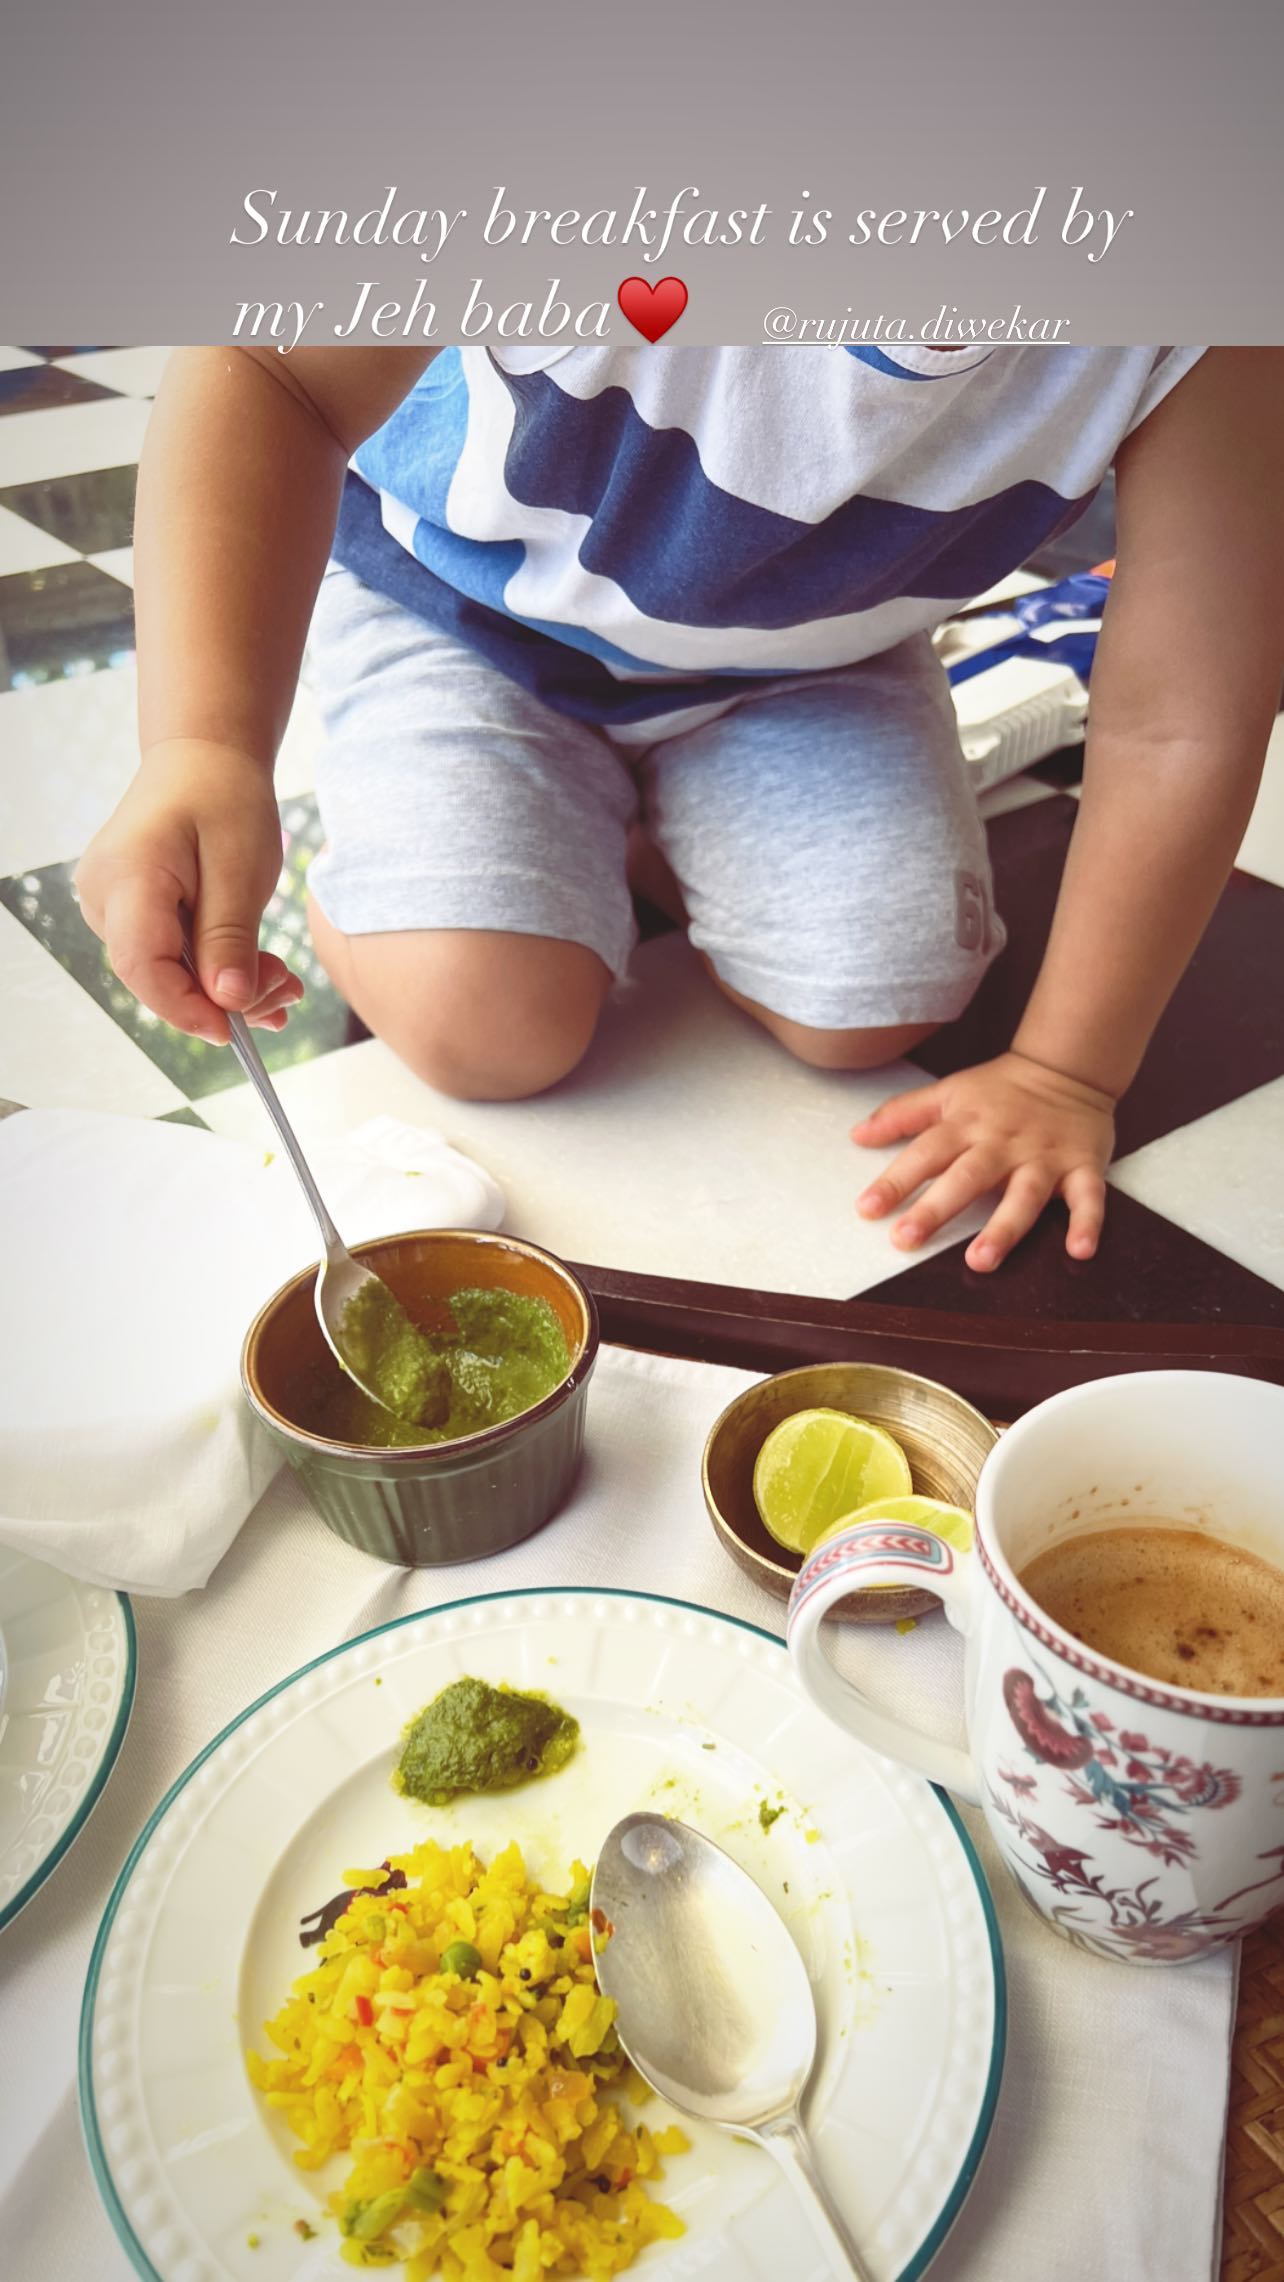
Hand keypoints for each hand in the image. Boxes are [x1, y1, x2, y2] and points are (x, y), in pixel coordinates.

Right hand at [75, 740, 301, 1042]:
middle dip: (223, 999)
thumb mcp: (241, 867)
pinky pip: (171, 956)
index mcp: (127, 877)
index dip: (186, 1008)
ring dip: (228, 987)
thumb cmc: (223, 797)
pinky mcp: (130, 913)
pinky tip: (262, 975)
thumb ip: (230, 938)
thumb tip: (229, 1004)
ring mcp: (111, 906)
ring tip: (284, 981)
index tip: (233, 1031)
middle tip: (286, 990)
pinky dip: (216, 969)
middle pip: (156, 977)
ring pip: (167, 973)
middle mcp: (104, 896)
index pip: (143, 966)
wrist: (203, 759)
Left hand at [851, 1050, 1116, 1271]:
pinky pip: (1088, 1197)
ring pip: (1024, 1195)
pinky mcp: (1083, 1167)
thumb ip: (902, 1114)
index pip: (925, 1153)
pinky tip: (1079, 1251)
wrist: (1068, 1068)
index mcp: (967, 1124)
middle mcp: (1003, 1143)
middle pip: (967, 1177)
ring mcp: (1045, 1157)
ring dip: (1003, 1229)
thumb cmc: (1001, 1090)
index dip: (896, 1180)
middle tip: (906, 1239)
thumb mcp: (949, 1092)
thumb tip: (857, 1135)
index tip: (868, 1208)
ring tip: (980, 1260)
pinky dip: (1088, 1223)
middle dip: (936, 1209)